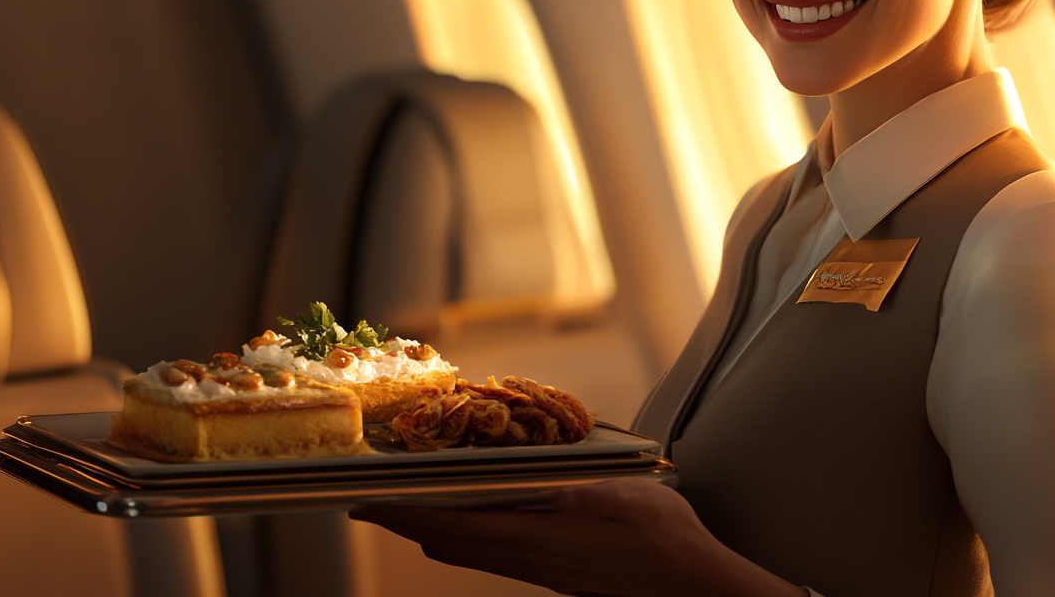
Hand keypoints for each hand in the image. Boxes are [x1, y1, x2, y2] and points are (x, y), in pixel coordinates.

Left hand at [349, 477, 803, 596]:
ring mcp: (540, 569)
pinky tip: (479, 519)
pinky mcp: (554, 572)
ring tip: (414, 507)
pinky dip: (468, 534)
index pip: (449, 523)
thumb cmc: (659, 538)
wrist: (688, 583)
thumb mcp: (614, 491)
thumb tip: (527, 471)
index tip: (365, 500)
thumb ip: (566, 481)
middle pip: (448, 544)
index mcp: (535, 536)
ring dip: (434, 529)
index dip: (402, 512)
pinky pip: (493, 554)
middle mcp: (528, 558)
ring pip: (467, 553)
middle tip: (375, 503)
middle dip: (406, 522)